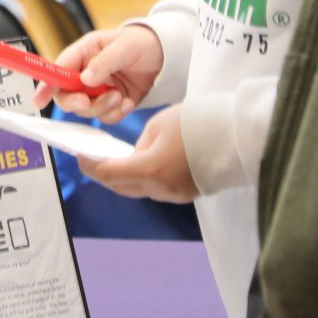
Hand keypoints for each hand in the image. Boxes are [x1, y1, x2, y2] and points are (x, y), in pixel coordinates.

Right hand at [36, 24, 163, 124]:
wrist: (167, 56)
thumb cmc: (144, 42)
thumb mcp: (125, 46)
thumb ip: (104, 62)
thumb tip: (85, 79)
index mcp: (84, 53)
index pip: (58, 70)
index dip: (46, 85)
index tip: (39, 100)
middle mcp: (86, 73)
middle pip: (67, 95)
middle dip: (77, 102)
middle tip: (88, 101)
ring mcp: (98, 90)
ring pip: (86, 110)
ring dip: (102, 107)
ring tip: (120, 95)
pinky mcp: (111, 103)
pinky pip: (105, 117)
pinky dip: (116, 114)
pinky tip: (128, 102)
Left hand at [77, 106, 197, 203]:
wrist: (237, 135)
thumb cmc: (198, 122)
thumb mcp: (159, 125)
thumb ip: (139, 144)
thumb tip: (133, 155)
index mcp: (150, 169)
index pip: (107, 174)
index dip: (89, 166)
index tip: (79, 155)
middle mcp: (160, 188)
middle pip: (120, 186)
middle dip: (103, 173)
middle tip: (92, 158)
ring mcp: (174, 195)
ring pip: (138, 189)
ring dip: (123, 177)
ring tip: (115, 159)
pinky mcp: (186, 194)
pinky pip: (155, 189)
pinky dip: (143, 178)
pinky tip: (140, 164)